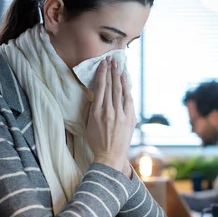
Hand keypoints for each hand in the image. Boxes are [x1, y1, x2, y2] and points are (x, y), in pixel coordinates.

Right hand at [86, 57, 136, 171]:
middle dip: (111, 71)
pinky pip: (128, 100)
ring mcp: (122, 115)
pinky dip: (127, 89)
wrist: (111, 156)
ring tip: (118, 65)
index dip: (102, 74)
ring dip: (119, 76)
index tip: (102, 64)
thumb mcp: (87, 124)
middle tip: (111, 59)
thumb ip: (89, 108)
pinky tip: (125, 80)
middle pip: (111, 86)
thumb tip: (92, 93)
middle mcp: (110, 112)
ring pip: (120, 91)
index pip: (100, 88)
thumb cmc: (96, 141)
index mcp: (97, 113)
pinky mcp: (130, 119)